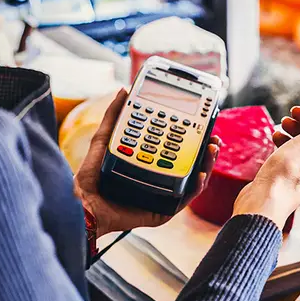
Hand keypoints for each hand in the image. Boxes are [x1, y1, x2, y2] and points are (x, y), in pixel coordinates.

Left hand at [74, 89, 220, 235]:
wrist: (85, 204)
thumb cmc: (92, 176)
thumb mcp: (105, 138)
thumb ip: (114, 115)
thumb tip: (124, 91)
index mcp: (151, 161)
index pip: (179, 147)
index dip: (193, 136)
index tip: (204, 124)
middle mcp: (161, 177)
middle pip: (192, 163)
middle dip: (206, 150)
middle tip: (213, 138)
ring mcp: (165, 193)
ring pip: (194, 179)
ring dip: (207, 165)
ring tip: (211, 151)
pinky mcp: (165, 209)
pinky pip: (186, 198)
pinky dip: (196, 187)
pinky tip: (200, 175)